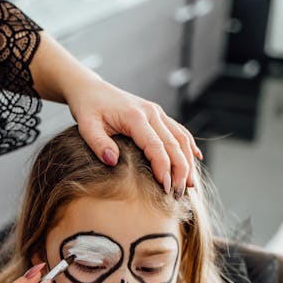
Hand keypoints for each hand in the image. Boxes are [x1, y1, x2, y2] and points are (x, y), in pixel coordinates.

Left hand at [66, 76, 201, 196]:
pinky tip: (196, 160)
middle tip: (179, 194)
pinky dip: (189, 146)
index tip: (165, 188)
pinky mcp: (158, 115)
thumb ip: (98, 143)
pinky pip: (179, 131)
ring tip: (189, 185)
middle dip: (180, 171)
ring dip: (188, 162)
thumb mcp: (86, 125)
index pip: (156, 146)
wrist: (91, 89)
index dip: (163, 168)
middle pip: (174, 144)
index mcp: (135, 116)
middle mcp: (151, 113)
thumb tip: (112, 161)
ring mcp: (157, 113)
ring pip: (181, 138)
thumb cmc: (88, 108)